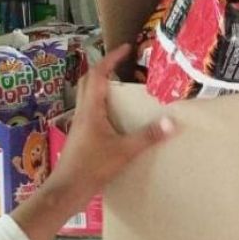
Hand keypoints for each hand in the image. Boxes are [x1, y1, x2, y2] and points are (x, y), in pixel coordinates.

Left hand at [45, 43, 175, 199]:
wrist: (66, 192)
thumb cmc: (91, 168)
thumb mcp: (123, 151)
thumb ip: (147, 136)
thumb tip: (172, 122)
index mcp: (91, 109)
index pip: (98, 74)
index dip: (111, 58)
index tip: (126, 48)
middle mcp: (83, 112)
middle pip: (88, 81)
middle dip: (104, 68)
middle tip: (123, 65)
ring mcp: (80, 125)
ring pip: (88, 96)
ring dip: (102, 86)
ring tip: (123, 87)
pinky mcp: (81, 137)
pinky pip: (91, 110)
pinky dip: (103, 104)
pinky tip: (116, 116)